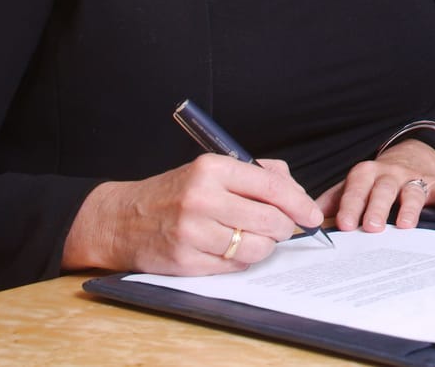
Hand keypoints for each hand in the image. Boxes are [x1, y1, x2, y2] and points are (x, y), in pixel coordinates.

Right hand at [62, 154, 321, 275]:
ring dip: (265, 246)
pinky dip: (242, 260)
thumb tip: (297, 195)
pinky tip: (232, 248)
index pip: (271, 187)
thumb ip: (258, 173)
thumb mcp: (212, 169)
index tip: (312, 214)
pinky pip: (234, 266)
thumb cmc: (176, 192)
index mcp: (212, 169)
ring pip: (255, 247)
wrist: (122, 219)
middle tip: (284, 228)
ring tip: (255, 237)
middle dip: (285, 228)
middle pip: (269, 221)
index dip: (299, 203)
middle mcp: (202, 199)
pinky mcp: (185, 261)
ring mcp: (192, 232)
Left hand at [318, 140, 434, 232]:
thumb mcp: (353, 185)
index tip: (345, 225)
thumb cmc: (375, 181)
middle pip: (383, 189)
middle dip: (377, 207)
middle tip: (372, 227)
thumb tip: (308, 218)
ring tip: (406, 225)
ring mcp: (413, 178)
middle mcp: (389, 174)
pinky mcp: (434, 184)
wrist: (409, 159)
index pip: (356, 189)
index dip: (351, 206)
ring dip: (409, 208)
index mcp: (365, 174)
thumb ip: (334, 201)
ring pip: (411, 191)